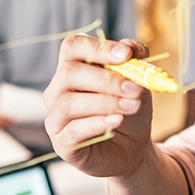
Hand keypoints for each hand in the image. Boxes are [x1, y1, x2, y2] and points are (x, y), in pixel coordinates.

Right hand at [43, 35, 152, 177]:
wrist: (132, 148)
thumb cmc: (128, 110)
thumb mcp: (138, 84)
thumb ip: (134, 63)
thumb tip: (130, 46)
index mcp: (73, 67)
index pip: (73, 46)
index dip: (98, 48)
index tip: (126, 55)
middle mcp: (58, 90)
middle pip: (70, 74)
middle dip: (106, 80)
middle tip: (135, 89)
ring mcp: (56, 117)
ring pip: (69, 103)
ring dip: (105, 103)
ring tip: (133, 106)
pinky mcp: (61, 143)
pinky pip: (72, 130)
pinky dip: (96, 124)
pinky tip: (116, 122)